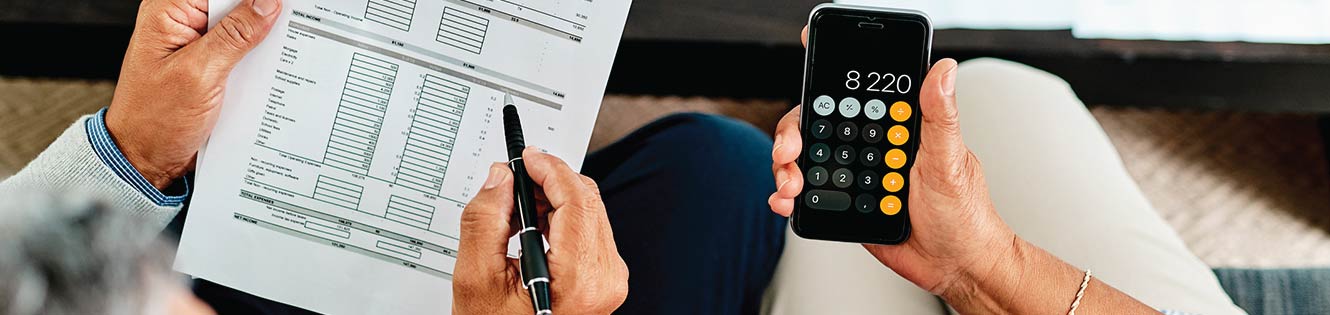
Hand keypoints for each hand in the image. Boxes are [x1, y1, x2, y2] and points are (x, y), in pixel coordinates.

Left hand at [105, 0, 282, 187]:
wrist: (147, 158)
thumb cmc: (155, 120)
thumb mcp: (199, 73)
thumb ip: (234, 36)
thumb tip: (266, 4)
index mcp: (169, 12)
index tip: (280, 6)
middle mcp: (181, 22)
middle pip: (233, 4)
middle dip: (261, 14)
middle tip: (288, 27)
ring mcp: (196, 43)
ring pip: (241, 25)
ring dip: (262, 39)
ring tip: (278, 52)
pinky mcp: (209, 63)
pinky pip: (240, 48)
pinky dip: (257, 57)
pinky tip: (270, 67)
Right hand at [453, 148, 628, 313]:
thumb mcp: (477, 279)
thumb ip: (485, 221)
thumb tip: (500, 179)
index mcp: (580, 279)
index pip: (576, 200)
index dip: (550, 169)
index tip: (527, 157)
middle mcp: (605, 278)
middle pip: (586, 201)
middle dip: (549, 182)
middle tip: (513, 179)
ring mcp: (610, 279)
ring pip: (589, 212)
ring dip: (554, 200)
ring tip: (516, 211)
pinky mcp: (605, 279)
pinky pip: (589, 231)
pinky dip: (561, 219)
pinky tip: (533, 228)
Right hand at [770, 27, 1156, 313]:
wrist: (955, 265)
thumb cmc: (963, 213)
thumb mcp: (951, 161)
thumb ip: (940, 116)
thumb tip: (943, 70)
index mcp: (896, 127)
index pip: (856, 94)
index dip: (827, 80)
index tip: (808, 70)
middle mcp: (872, 146)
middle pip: (819, 125)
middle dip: (794, 133)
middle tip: (789, 151)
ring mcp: (856, 175)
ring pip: (807, 158)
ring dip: (787, 167)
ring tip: (789, 185)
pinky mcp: (844, 205)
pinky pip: (809, 193)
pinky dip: (788, 195)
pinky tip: (785, 200)